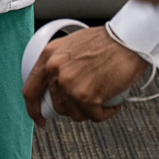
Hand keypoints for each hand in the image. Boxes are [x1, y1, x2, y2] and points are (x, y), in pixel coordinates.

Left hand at [22, 26, 148, 124]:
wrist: (129, 40)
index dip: (33, 109)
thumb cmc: (107, 40)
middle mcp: (55, 70)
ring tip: (103, 96)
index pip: (30, 90)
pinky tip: (113, 101)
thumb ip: (60, 62)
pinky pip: (95, 117)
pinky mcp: (87, 97)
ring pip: (75, 114)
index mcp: (49, 56)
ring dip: (90, 110)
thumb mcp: (73, 44)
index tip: (40, 118)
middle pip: (57, 106)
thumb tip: (57, 83)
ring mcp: (70, 85)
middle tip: (87, 102)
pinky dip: (106, 112)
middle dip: (73, 107)